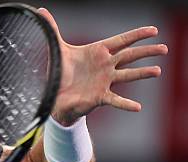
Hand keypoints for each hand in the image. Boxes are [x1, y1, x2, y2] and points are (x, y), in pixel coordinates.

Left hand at [38, 8, 167, 125]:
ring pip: (127, 75)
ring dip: (142, 73)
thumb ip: (52, 30)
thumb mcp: (58, 49)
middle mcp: (106, 66)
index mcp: (99, 52)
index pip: (121, 40)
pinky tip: (138, 107)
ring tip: (157, 71)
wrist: (56, 96)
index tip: (154, 30)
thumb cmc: (61, 72)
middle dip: (147, 51)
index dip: (137, 34)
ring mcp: (105, 82)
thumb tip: (40, 11)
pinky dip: (126, 104)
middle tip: (164, 49)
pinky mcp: (100, 97)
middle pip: (130, 56)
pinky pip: (115, 100)